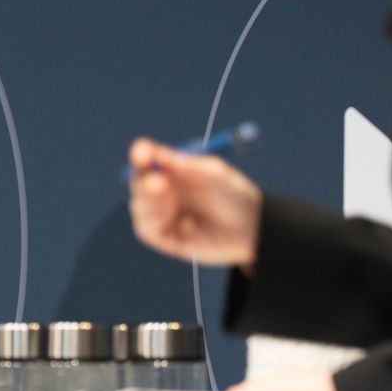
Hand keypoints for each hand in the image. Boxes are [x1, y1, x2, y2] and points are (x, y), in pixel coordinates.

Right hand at [126, 137, 262, 265]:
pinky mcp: (166, 239)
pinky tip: (168, 213)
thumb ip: (186, 165)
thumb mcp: (213, 173)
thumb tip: (159, 156)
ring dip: (147, 200)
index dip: (141, 156)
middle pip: (138, 184)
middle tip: (157, 181)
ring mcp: (164, 217)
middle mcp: (164, 194)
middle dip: (142, 181)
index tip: (142, 151)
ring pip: (138, 206)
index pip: (148, 162)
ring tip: (167, 194)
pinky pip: (145, 229)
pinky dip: (151, 219)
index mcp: (172, 173)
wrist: (253, 228)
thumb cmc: (235, 195)